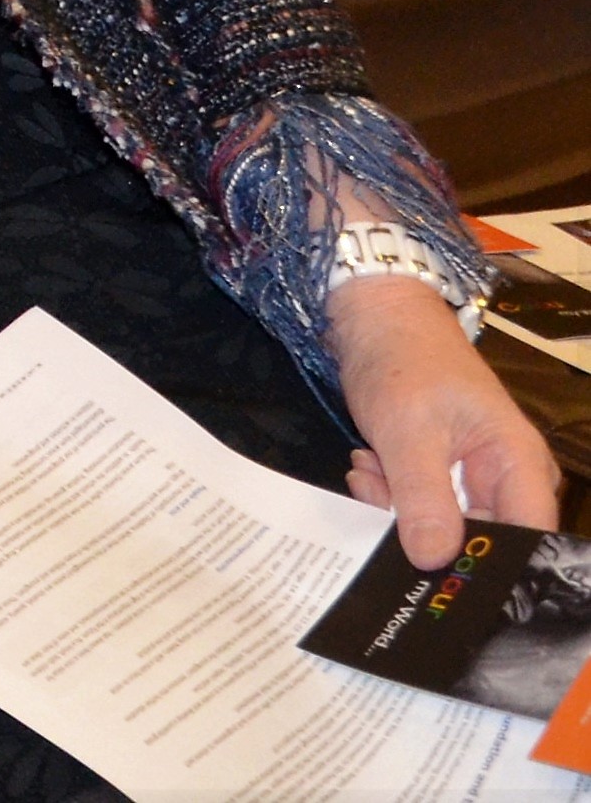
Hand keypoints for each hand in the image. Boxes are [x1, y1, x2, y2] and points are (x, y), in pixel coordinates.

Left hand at [332, 275, 558, 568]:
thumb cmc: (402, 361)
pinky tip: (367, 465)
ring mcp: (473, 480)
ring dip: (397, 508)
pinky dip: (389, 495)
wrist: (375, 320)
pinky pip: (420, 509)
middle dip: (425, 531)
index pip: (526, 538)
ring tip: (369, 470)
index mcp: (519, 464)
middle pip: (480, 540)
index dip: (490, 564)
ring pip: (442, 528)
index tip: (438, 573)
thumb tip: (434, 560)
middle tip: (377, 500)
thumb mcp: (408, 430)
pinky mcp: (441, 478)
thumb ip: (423, 496)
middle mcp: (507, 479)